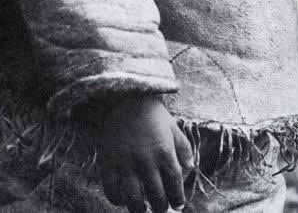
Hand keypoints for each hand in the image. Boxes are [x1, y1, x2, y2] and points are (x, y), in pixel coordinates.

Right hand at [95, 94, 192, 212]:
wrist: (123, 96)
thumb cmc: (150, 111)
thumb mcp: (172, 125)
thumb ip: (183, 147)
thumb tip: (189, 167)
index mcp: (164, 151)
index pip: (174, 183)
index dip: (178, 198)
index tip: (178, 204)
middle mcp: (146, 160)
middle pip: (156, 195)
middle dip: (161, 207)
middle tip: (161, 209)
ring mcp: (126, 162)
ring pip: (133, 198)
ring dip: (139, 210)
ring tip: (142, 210)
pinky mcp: (108, 161)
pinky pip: (111, 189)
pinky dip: (117, 199)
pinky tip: (123, 199)